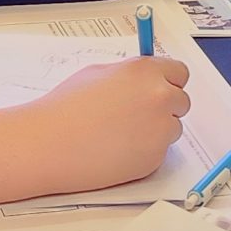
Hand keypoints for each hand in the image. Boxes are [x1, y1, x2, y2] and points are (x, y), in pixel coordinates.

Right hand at [33, 57, 191, 190]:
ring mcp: (160, 129)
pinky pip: (159, 153)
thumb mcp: (97, 74)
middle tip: (136, 116)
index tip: (158, 89)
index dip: (168, 82)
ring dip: (155, 131)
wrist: (49, 143)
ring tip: (120, 134)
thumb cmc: (65, 108)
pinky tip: (116, 150)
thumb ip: (130, 75)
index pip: (179, 73)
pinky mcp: (155, 158)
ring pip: (172, 129)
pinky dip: (144, 153)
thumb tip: (144, 80)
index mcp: (146, 71)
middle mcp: (159, 97)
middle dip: (164, 108)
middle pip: (181, 102)